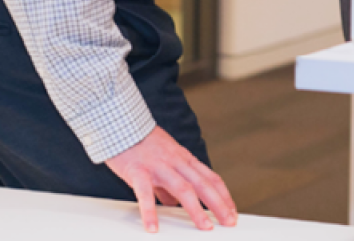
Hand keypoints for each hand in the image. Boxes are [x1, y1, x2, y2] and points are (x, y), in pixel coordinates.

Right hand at [105, 126, 236, 232]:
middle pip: (202, 185)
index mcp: (183, 159)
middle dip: (218, 204)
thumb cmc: (142, 144)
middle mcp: (176, 162)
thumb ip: (169, 183)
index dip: (222, 195)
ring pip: (183, 189)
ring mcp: (158, 166)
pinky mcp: (138, 171)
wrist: (122, 125)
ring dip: (196, 209)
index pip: (210, 177)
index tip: (232, 211)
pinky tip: (152, 228)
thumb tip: (174, 203)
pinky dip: (150, 211)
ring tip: (204, 227)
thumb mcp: (163, 160)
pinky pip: (145, 193)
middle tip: (229, 222)